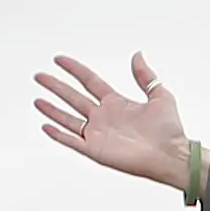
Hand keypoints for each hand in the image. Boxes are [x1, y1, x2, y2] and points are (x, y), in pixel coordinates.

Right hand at [35, 50, 195, 190]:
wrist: (172, 155)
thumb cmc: (169, 131)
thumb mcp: (160, 95)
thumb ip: (146, 76)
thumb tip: (138, 55)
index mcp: (116, 103)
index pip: (89, 81)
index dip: (74, 69)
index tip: (60, 60)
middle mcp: (104, 117)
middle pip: (73, 97)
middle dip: (55, 86)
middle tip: (40, 76)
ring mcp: (99, 134)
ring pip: (68, 118)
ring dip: (52, 109)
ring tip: (38, 100)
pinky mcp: (96, 150)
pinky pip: (72, 141)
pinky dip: (58, 134)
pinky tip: (46, 126)